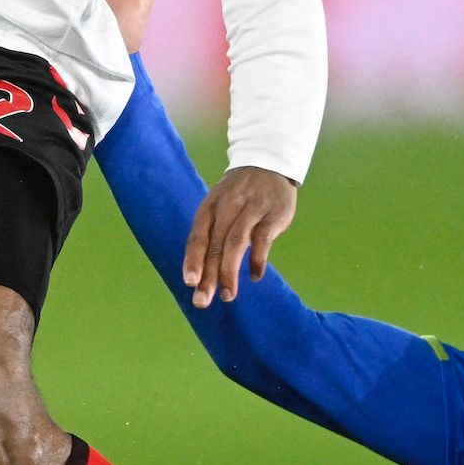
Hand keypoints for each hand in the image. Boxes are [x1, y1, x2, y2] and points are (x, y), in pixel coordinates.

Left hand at [184, 165, 297, 306]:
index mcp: (209, 207)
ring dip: (229, 271)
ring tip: (227, 295)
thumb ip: (210, 235)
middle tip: (202, 302)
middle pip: (214, 245)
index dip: (193, 260)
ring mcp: (251, 209)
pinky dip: (257, 260)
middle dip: (208, 275)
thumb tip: (199, 274)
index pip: (198, 236)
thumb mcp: (218, 206)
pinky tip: (254, 276)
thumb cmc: (238, 193)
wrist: (268, 163)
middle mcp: (227, 207)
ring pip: (235, 243)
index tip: (190, 282)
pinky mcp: (273, 214)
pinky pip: (262, 240)